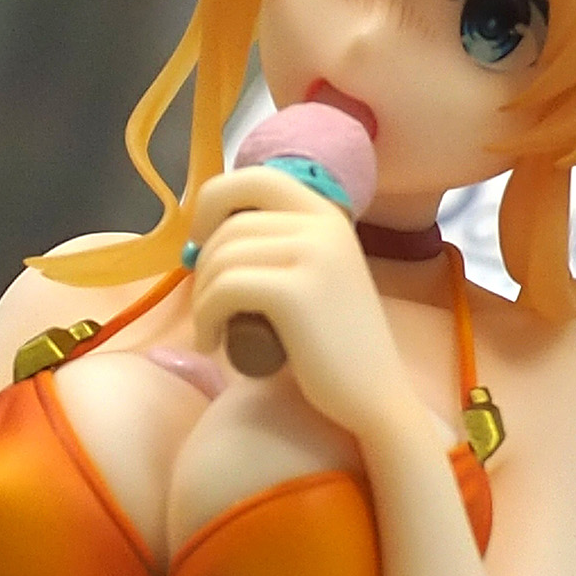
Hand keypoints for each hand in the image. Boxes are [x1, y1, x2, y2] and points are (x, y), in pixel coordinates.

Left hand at [186, 167, 412, 436]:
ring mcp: (312, 254)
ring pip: (221, 258)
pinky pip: (225, 289)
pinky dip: (205, 317)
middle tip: (207, 308)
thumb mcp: (315, 277)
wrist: (375, 396)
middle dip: (202, 266)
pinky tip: (212, 342)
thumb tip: (210, 234)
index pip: (253, 178)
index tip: (200, 242)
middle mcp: (323, 224)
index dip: (212, 203)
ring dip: (201, 298)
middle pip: (229, 224)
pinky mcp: (296, 292)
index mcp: (327, 213)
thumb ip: (282, 247)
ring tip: (211, 332)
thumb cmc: (335, 347)